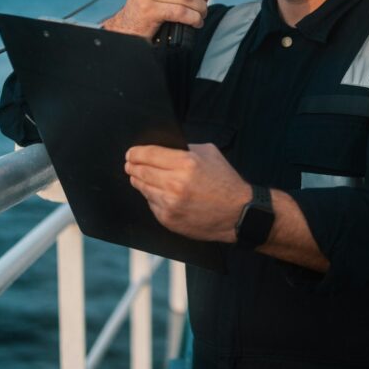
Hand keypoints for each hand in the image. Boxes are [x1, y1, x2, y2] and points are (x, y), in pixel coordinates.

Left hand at [125, 143, 250, 242]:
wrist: (238, 213)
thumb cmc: (225, 181)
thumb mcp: (209, 154)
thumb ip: (185, 149)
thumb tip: (162, 148)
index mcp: (185, 163)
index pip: (148, 154)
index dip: (135, 153)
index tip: (131, 153)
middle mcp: (175, 184)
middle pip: (141, 172)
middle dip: (132, 167)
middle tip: (130, 164)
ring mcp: (170, 204)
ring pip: (143, 189)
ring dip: (139, 182)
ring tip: (138, 177)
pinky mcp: (169, 220)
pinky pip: (151, 205)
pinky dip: (152, 197)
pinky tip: (156, 193)